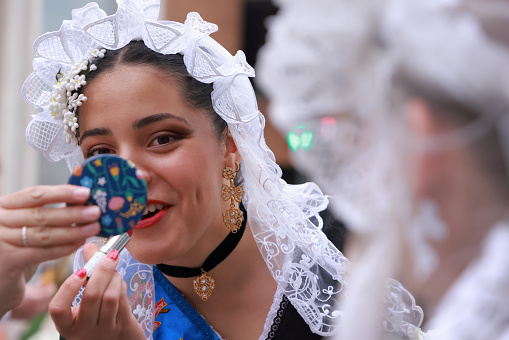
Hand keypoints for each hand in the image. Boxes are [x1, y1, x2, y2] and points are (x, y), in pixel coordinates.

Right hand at [0, 185, 100, 316]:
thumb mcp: (25, 225)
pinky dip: (63, 248)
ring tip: (93, 228)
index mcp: (4, 206)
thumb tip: (82, 203)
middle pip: (40, 214)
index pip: (34, 194)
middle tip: (96, 212)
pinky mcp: (7, 261)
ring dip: (72, 231)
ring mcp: (0, 241)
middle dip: (72, 213)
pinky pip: (41, 252)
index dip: (62, 193)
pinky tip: (79, 243)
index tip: (86, 192)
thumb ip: (46, 214)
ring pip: (43, 234)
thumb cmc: (16, 249)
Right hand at [49, 244, 145, 339]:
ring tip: (114, 269)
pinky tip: (119, 282)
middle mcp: (84, 331)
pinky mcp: (123, 328)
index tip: (80, 271)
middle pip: (91, 296)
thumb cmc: (99, 316)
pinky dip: (121, 285)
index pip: (58, 309)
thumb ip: (86, 273)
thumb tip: (90, 245)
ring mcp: (104, 331)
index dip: (68, 288)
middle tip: (110, 254)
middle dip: (102, 270)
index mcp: (68, 325)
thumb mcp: (86, 301)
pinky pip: (122, 300)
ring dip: (114, 277)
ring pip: (110, 297)